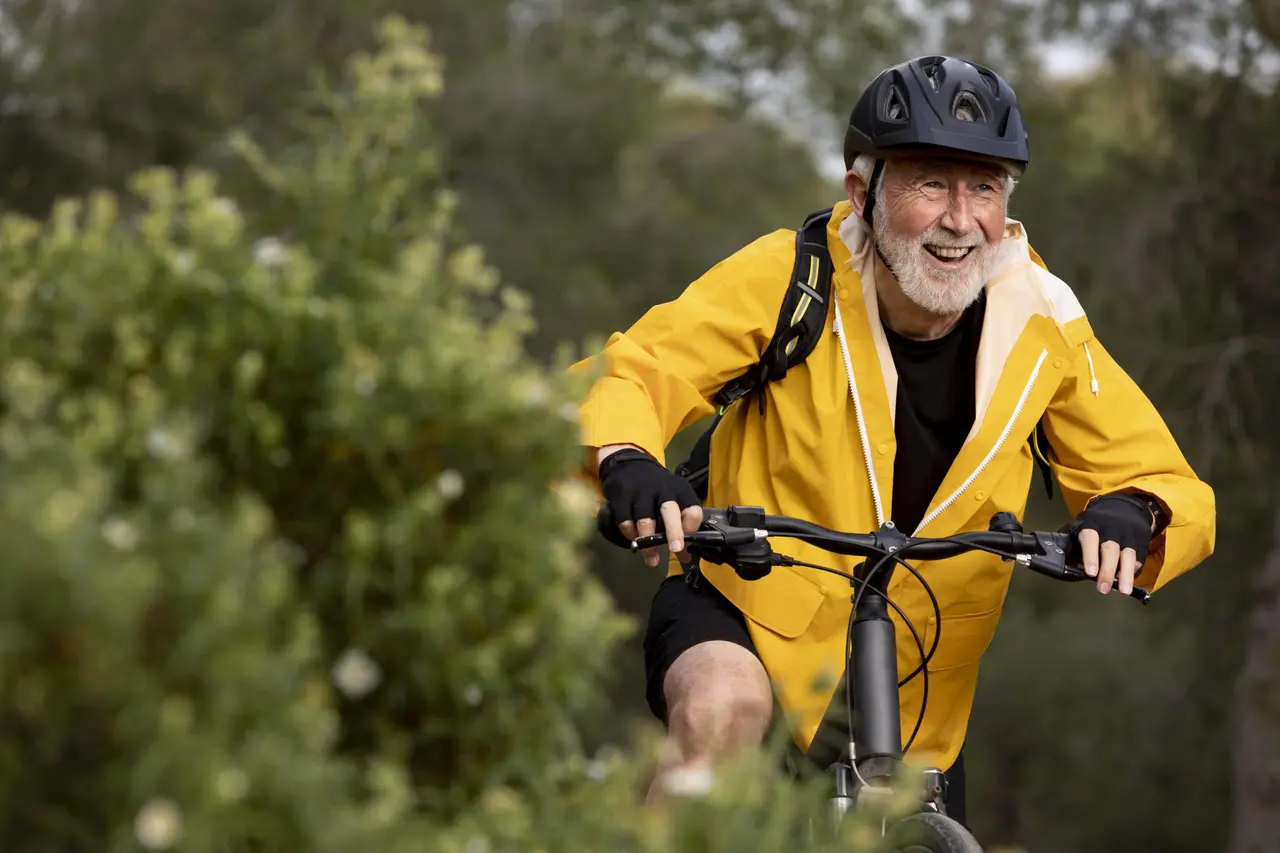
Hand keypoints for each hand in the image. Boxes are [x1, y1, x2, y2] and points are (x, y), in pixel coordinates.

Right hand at [597, 445, 703, 566]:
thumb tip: (686, 557)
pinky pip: (626, 521)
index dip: (691, 529)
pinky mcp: (622, 497)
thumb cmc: (656, 489)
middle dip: (674, 532)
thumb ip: (680, 525)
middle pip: (670, 511)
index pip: (692, 509)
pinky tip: (634, 540)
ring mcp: (640, 492)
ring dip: (648, 543)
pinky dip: (630, 534)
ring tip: (651, 558)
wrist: (628, 465)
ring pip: (645, 520)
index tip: (687, 546)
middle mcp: (662, 489)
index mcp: (680, 490)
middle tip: (675, 549)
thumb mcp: (673, 500)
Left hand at [1070, 493, 1156, 595]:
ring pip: (1129, 555)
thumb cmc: (1095, 522)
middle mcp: (1112, 529)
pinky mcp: (1140, 543)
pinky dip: (1133, 571)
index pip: (1090, 538)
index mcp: (1092, 523)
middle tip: (1103, 588)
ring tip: (1123, 590)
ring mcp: (1128, 536)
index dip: (1090, 556)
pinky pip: (1138, 558)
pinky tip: (1128, 581)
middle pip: (1111, 550)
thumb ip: (1072, 541)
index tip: (1090, 573)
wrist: (1123, 506)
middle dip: (1107, 571)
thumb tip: (1059, 562)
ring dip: (1126, 575)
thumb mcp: (1081, 525)